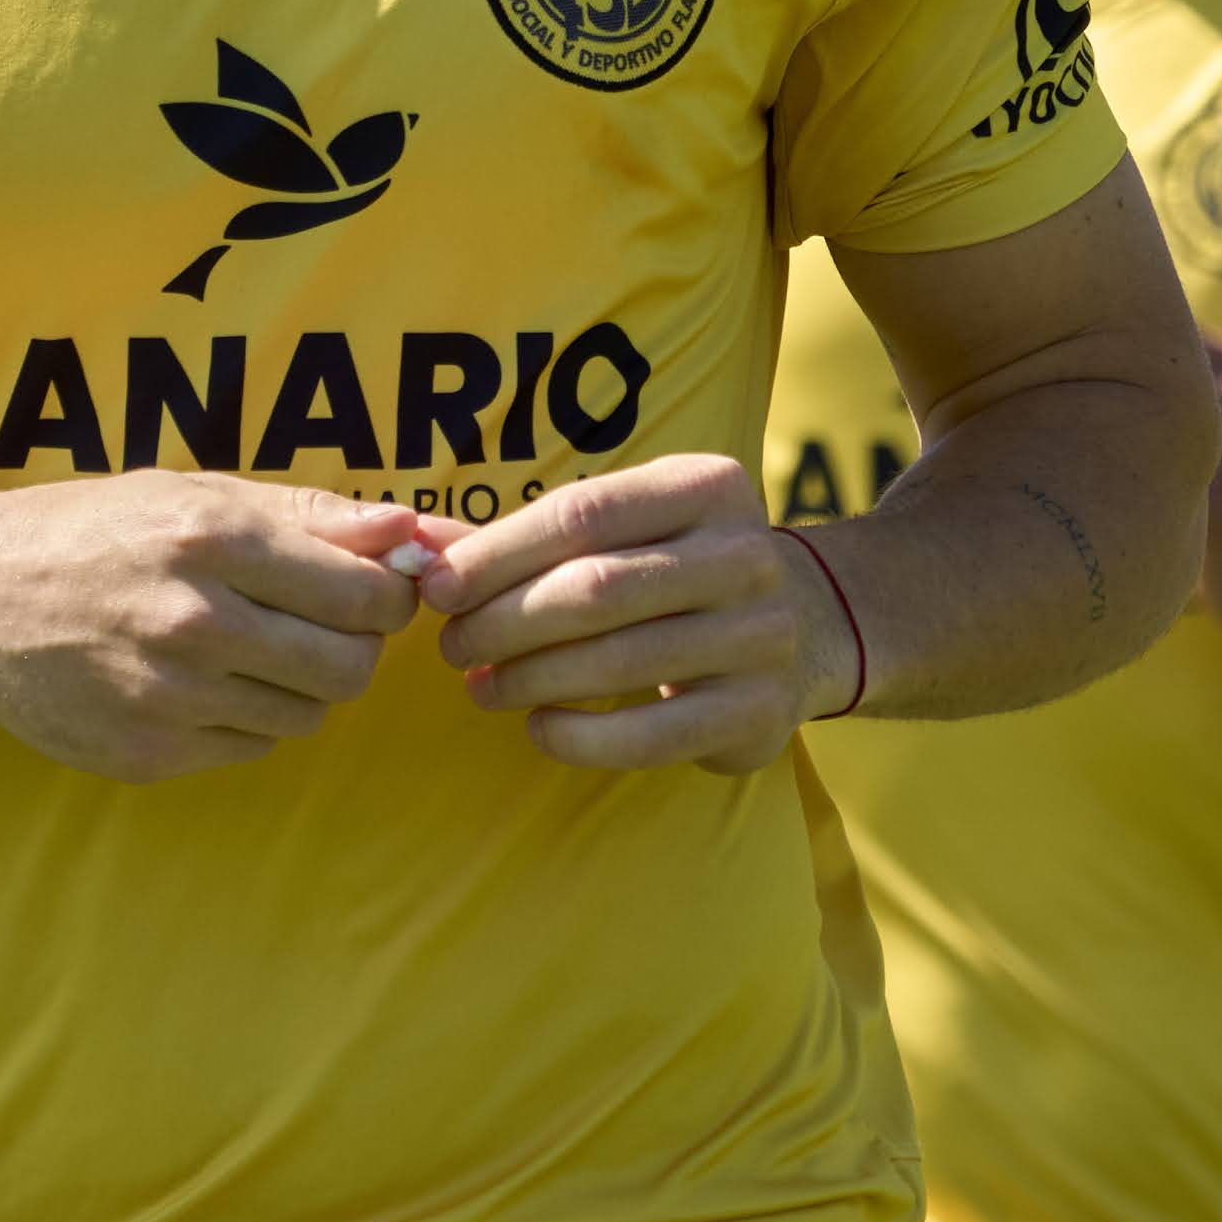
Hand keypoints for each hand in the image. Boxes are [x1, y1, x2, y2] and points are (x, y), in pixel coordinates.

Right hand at [0, 473, 431, 781]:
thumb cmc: (92, 530)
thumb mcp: (193, 494)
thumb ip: (311, 515)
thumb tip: (414, 529)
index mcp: (214, 541)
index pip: (365, 596)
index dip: (388, 596)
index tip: (372, 588)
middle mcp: (195, 622)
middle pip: (350, 667)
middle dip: (354, 646)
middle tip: (317, 622)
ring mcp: (170, 697)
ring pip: (307, 712)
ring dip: (300, 682)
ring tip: (247, 644)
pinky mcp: (149, 753)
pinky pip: (252, 745)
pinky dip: (248, 716)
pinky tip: (202, 679)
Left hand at [410, 453, 843, 775]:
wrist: (807, 624)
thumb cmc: (678, 567)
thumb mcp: (629, 526)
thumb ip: (531, 534)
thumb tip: (414, 544)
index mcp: (707, 485)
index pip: (581, 514)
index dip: (498, 553)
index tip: (438, 587)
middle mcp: (746, 553)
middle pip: (595, 589)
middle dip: (504, 622)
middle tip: (451, 646)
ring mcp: (762, 634)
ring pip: (618, 661)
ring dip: (530, 679)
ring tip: (482, 686)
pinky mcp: (762, 711)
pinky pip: (653, 735)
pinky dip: (582, 736)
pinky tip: (539, 727)